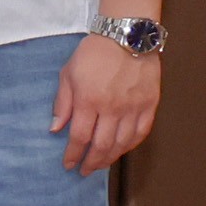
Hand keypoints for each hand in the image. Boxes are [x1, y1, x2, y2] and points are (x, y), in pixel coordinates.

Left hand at [54, 33, 162, 173]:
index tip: (68, 164)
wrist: (126, 36)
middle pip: (102, 145)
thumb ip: (62, 103)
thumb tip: (55, 128)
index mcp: (89, 101)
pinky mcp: (150, 104)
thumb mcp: (68, 74)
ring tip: (101, 163)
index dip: (73, 154)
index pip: (80, 137)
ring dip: (111, 157)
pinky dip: (131, 145)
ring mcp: (133, 107)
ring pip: (123, 143)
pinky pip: (142, 132)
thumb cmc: (93, 53)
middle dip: (91, 162)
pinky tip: (123, 149)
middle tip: (84, 170)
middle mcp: (112, 108)